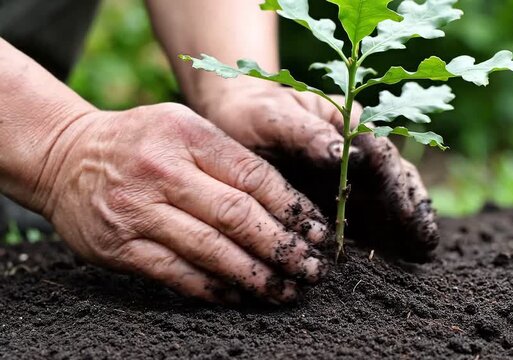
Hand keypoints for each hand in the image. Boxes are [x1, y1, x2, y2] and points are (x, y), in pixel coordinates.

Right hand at [37, 103, 329, 303]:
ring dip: (256, 275)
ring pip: (211, 251)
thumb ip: (229, 158)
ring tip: (287, 289)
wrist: (66, 156)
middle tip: (313, 269)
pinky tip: (242, 295)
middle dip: (283, 247)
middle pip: (237, 216)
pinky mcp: (119, 247)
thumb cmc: (141, 141)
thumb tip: (288, 206)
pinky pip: (177, 275)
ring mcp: (138, 211)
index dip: (292, 208)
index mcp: (188, 135)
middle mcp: (162, 171)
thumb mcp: (185, 127)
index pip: (253, 176)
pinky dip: (215, 289)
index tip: (318, 231)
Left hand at [204, 86, 438, 262]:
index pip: (380, 156)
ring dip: (407, 225)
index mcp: (347, 124)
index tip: (407, 214)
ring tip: (423, 254)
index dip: (395, 186)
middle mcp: (358, 150)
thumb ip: (305, 133)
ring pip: (390, 200)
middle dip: (413, 211)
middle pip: (395, 180)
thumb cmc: (253, 113)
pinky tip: (399, 255)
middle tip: (426, 244)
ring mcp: (352, 175)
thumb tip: (338, 153)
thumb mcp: (273, 117)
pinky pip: (368, 216)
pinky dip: (385, 234)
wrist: (236, 120)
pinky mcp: (341, 196)